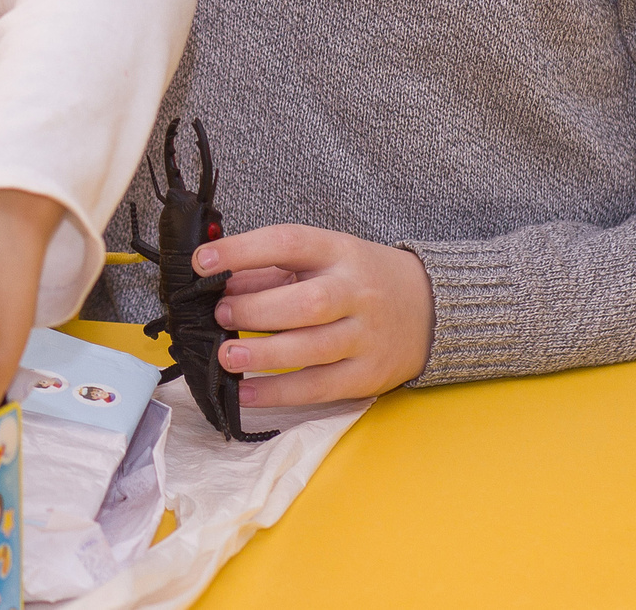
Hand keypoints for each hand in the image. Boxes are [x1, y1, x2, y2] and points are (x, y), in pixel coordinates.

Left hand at [199, 224, 432, 405]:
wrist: (432, 309)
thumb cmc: (363, 279)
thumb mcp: (324, 259)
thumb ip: (272, 270)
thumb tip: (219, 282)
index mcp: (340, 252)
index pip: (288, 242)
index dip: (242, 250)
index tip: (202, 261)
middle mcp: (356, 292)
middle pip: (306, 302)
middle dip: (255, 310)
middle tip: (220, 315)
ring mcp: (366, 336)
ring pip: (313, 347)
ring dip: (263, 353)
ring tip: (226, 356)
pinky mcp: (368, 375)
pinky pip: (320, 387)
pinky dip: (280, 393)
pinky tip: (247, 392)